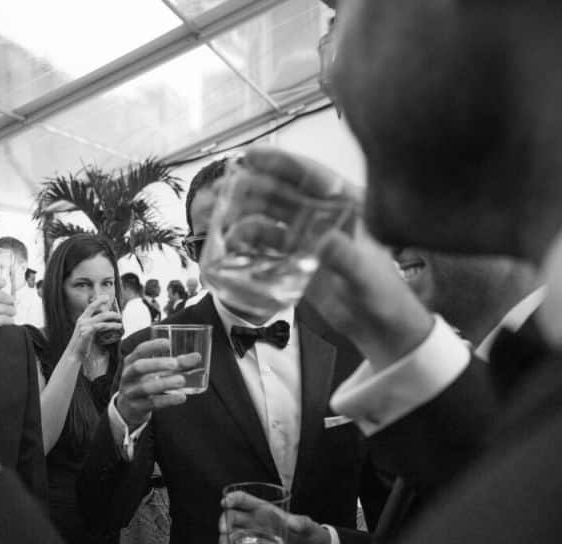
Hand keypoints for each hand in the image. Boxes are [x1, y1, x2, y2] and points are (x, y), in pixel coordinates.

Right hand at [65, 296, 122, 358]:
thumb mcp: (86, 333)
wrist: (73, 355)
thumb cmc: (81, 346)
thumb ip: (93, 327)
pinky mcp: (87, 332)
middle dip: (108, 309)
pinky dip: (111, 325)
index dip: (99, 300)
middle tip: (118, 313)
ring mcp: (84, 326)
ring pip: (101, 317)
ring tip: (120, 322)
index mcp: (81, 320)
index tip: (107, 297)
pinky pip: (101, 326)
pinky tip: (116, 327)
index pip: (90, 306)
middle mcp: (82, 321)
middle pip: (97, 309)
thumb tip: (104, 325)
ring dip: (113, 318)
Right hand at [115, 339, 201, 428]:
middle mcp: (128, 376)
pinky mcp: (137, 407)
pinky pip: (152, 403)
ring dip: (164, 383)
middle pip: (139, 367)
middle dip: (156, 364)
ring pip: (145, 387)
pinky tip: (181, 397)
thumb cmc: (146, 382)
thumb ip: (176, 363)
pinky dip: (167, 400)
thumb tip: (197, 357)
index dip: (153, 346)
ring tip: (182, 380)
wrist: (129, 408)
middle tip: (175, 364)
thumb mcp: (157, 371)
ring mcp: (131, 392)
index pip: (140, 351)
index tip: (168, 343)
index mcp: (131, 362)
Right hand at [219, 492, 329, 543]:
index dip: (233, 499)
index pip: (244, 500)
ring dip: (225, 539)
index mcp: (265, 511)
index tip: (225, 502)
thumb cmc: (312, 535)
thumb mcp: (309, 527)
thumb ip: (302, 524)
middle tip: (224, 530)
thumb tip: (294, 523)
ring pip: (233, 535)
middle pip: (233, 517)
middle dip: (224, 521)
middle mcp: (257, 523)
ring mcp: (256, 539)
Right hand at [238, 146, 433, 370]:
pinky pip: (266, 245)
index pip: (309, 176)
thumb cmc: (382, 294)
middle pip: (281, 193)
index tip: (249, 157)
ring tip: (224, 228)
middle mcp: (322, 216)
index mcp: (346, 205)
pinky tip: (233, 249)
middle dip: (250, 190)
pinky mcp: (296, 259)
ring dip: (244, 219)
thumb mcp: (365, 274)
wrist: (379, 326)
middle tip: (222, 192)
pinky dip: (249, 244)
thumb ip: (346, 257)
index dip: (279, 163)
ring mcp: (307, 237)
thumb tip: (325, 240)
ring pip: (269, 218)